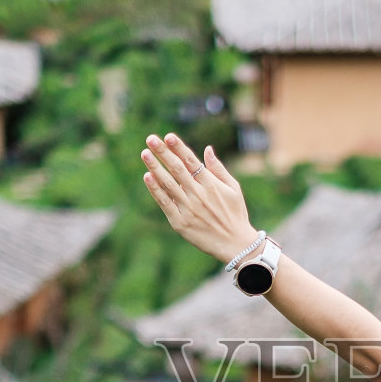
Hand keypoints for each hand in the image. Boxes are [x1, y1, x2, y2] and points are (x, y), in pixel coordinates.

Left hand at [140, 133, 259, 264]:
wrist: (235, 245)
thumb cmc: (236, 214)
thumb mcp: (233, 189)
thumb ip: (218, 169)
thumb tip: (207, 149)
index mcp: (211, 184)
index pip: (191, 161)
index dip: (179, 147)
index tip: (168, 136)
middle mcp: (198, 194)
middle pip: (177, 169)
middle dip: (163, 152)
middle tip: (150, 139)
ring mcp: (188, 209)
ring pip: (168, 184)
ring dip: (155, 167)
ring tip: (145, 153)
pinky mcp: (180, 223)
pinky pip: (165, 203)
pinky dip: (156, 190)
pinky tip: (147, 177)